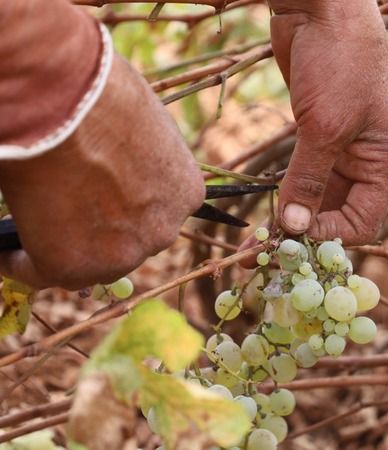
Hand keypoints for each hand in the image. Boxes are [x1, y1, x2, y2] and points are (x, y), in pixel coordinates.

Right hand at [0, 52, 204, 289]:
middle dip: (99, 233)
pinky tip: (4, 249)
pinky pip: (38, 271)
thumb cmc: (98, 93)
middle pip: (128, 242)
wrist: (64, 101)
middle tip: (64, 219)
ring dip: (62, 249)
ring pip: (89, 263)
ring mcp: (122, 254)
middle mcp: (164, 230)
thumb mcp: (140, 126)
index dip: (123, 208)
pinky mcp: (73, 266)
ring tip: (30, 231)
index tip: (99, 202)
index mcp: (185, 193)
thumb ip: (135, 158)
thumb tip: (110, 163)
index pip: (155, 213)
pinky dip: (18, 260)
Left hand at [269, 0, 387, 244]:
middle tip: (264, 254)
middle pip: (338, 215)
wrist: (321, 8)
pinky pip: (302, 178)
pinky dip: (285, 196)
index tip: (291, 239)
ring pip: (318, 200)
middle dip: (304, 234)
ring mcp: (339, 149)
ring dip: (291, 219)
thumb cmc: (338, 62)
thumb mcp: (325, 126)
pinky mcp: (315, 137)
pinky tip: (264, 211)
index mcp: (384, 162)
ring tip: (256, 241)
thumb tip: (293, 227)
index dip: (329, 235)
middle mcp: (365, 161)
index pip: (363, 221)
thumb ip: (309, 179)